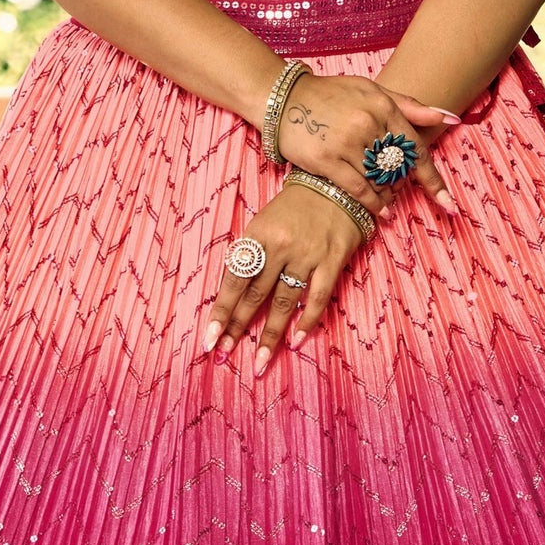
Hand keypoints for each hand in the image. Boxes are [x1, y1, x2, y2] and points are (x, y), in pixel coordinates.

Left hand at [200, 183, 367, 374]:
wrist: (335, 184)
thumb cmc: (294, 208)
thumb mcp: (263, 223)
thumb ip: (250, 255)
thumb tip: (233, 295)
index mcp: (257, 235)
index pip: (234, 281)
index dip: (221, 312)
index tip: (209, 338)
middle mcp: (280, 247)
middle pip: (255, 294)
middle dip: (238, 327)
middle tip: (224, 353)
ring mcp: (308, 255)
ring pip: (284, 301)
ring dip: (270, 334)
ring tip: (259, 360)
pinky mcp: (332, 261)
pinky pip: (318, 297)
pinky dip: (306, 321)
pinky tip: (295, 342)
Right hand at [277, 71, 457, 215]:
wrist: (285, 99)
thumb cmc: (332, 94)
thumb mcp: (372, 91)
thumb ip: (410, 106)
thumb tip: (450, 118)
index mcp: (383, 105)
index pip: (415, 148)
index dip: (433, 179)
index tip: (448, 203)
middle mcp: (368, 123)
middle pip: (398, 168)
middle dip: (401, 184)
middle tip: (395, 189)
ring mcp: (347, 143)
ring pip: (380, 181)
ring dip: (386, 195)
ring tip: (385, 197)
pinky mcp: (327, 160)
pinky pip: (358, 189)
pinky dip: (372, 203)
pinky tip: (380, 211)